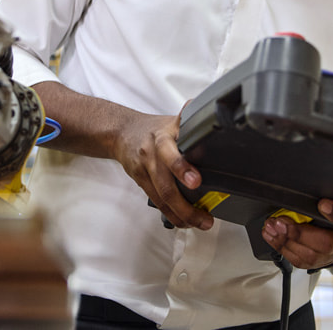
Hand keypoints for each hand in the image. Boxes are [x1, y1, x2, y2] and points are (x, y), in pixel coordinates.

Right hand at [112, 112, 213, 230]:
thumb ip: (191, 120)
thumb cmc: (153, 128)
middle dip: (185, 204)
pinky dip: (171, 214)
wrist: (122, 133)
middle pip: (166, 184)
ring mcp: (145, 169)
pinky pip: (157, 201)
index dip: (182, 167)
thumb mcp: (172, 121)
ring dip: (182, 214)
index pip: (170, 152)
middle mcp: (152, 155)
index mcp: (162, 138)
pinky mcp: (141, 181)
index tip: (196, 181)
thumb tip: (210, 110)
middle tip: (204, 217)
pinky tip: (184, 220)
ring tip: (200, 222)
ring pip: (162, 197)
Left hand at [260, 199, 332, 269]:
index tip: (323, 204)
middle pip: (327, 244)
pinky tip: (272, 238)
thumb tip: (310, 181)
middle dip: (299, 233)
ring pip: (312, 256)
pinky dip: (284, 249)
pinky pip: (302, 261)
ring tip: (271, 228)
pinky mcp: (322, 262)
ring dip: (286, 242)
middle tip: (279, 221)